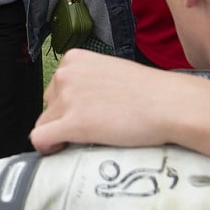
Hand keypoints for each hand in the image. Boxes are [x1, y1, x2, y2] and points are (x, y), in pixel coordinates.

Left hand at [32, 51, 193, 153]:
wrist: (169, 104)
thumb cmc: (151, 91)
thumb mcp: (112, 72)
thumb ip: (90, 81)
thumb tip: (81, 102)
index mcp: (74, 59)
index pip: (55, 86)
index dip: (67, 105)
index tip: (84, 114)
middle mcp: (66, 75)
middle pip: (48, 105)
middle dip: (63, 118)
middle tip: (90, 128)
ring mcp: (67, 98)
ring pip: (43, 123)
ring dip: (59, 134)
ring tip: (83, 141)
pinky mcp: (72, 123)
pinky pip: (40, 138)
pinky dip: (46, 148)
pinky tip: (62, 150)